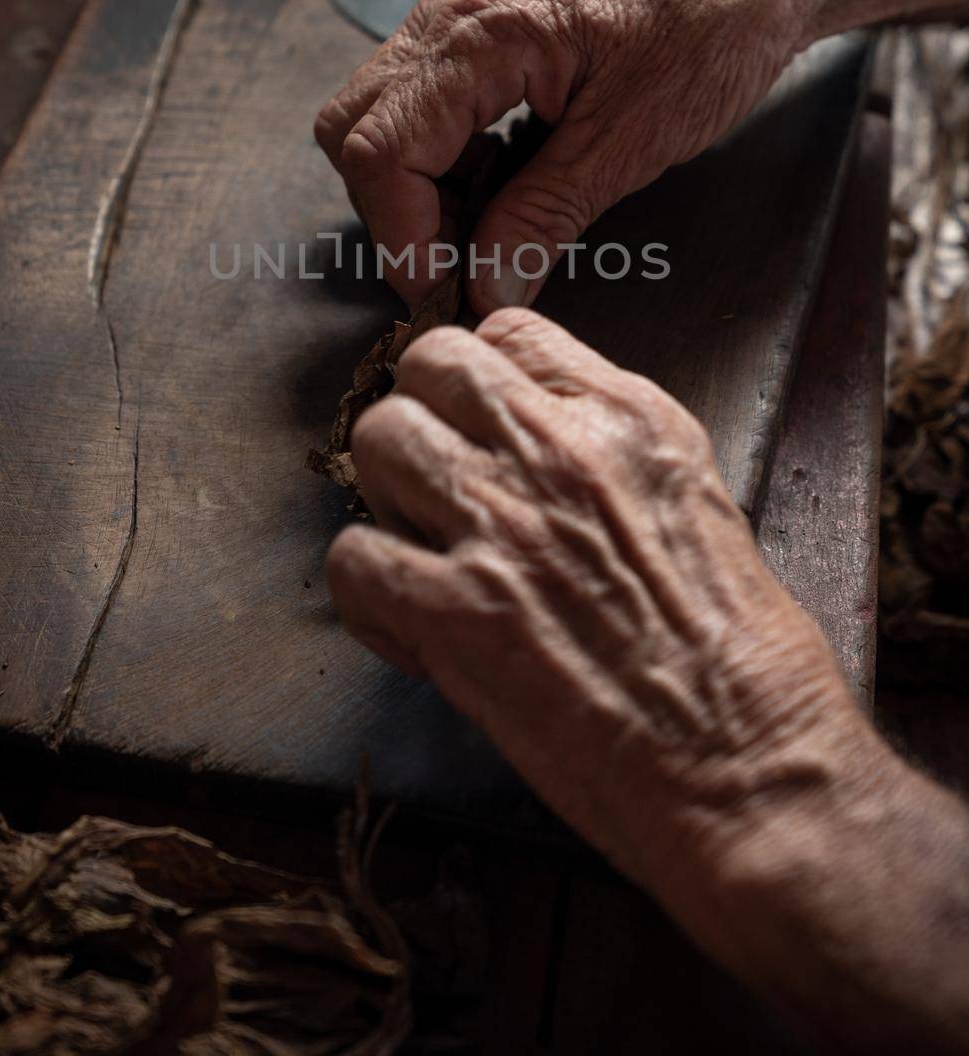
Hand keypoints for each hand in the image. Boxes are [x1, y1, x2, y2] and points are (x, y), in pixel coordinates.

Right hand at [315, 0, 822, 313]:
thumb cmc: (716, 20)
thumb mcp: (631, 140)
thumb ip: (543, 217)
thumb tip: (484, 286)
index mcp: (479, 33)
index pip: (378, 151)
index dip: (402, 237)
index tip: (444, 292)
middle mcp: (452, 10)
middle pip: (355, 128)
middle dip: (396, 210)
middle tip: (462, 263)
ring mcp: (463, 8)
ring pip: (384, 113)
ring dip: (421, 184)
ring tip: (494, 225)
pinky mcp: (487, 19)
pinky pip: (427, 95)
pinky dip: (447, 152)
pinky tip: (506, 178)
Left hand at [327, 309, 880, 974]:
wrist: (749, 770)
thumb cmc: (742, 658)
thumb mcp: (696, 502)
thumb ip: (609, 451)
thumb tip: (528, 436)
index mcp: (630, 419)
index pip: (509, 330)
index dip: (480, 378)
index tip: (479, 423)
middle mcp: (560, 451)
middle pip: (427, 363)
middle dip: (423, 416)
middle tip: (438, 481)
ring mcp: (503, 525)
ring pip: (379, 439)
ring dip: (389, 494)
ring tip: (423, 548)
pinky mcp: (456, 611)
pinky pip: (352, 557)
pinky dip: (369, 593)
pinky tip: (410, 624)